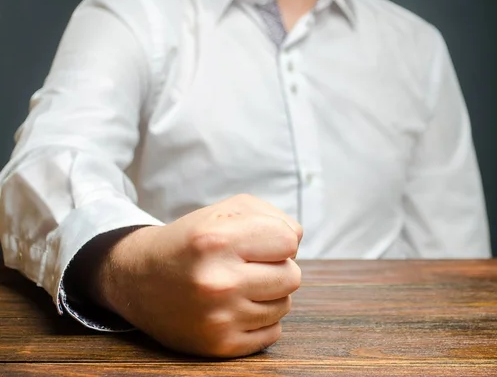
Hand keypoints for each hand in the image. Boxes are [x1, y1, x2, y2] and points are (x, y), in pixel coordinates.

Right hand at [96, 194, 302, 357]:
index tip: (258, 243)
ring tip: (238, 286)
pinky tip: (235, 308)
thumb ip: (271, 216)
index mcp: (216, 240)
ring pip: (284, 305)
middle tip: (248, 266)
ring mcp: (218, 317)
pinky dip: (260, 320)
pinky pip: (272, 333)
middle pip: (292, 276)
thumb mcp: (224, 210)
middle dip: (277, 268)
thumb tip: (298, 241)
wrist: (138, 279)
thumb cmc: (191, 241)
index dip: (278, 240)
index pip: (289, 241)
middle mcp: (217, 281)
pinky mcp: (219, 346)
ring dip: (269, 295)